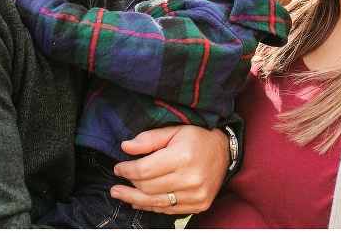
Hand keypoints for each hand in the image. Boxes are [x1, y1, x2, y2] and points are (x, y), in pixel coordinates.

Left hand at [110, 125, 227, 214]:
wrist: (225, 151)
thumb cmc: (196, 138)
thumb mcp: (174, 130)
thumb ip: (149, 139)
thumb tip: (125, 147)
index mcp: (183, 156)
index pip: (145, 169)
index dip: (127, 170)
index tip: (118, 168)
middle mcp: (191, 178)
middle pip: (148, 188)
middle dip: (128, 186)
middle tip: (116, 184)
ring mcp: (196, 195)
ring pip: (157, 202)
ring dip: (135, 200)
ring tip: (121, 195)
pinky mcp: (200, 204)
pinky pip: (169, 209)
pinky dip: (152, 206)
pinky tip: (139, 202)